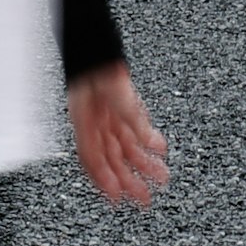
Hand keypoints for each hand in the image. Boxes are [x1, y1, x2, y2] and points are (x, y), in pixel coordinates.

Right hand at [67, 64, 169, 208]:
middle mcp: (95, 124)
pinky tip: (160, 149)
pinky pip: (133, 132)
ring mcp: (107, 118)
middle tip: (145, 198)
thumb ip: (132, 117)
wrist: (98, 46)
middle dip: (129, 180)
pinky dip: (147, 142)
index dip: (104, 180)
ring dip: (143, 164)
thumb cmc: (97, 64)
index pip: (92, 158)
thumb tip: (149, 142)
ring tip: (161, 177)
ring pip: (126, 148)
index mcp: (85, 121)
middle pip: (112, 158)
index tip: (116, 198)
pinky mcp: (119, 110)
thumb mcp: (115, 91)